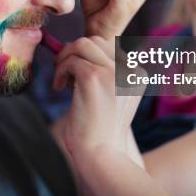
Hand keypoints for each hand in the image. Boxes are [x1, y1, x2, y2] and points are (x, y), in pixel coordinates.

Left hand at [53, 36, 145, 154]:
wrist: (101, 155)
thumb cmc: (100, 129)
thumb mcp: (110, 96)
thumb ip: (104, 72)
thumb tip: (77, 46)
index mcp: (137, 75)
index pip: (108, 46)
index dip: (86, 55)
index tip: (74, 72)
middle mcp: (129, 70)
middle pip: (95, 40)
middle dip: (74, 51)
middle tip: (63, 70)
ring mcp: (113, 72)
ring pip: (82, 44)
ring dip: (65, 58)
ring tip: (61, 79)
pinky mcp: (94, 78)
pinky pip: (71, 60)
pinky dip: (60, 70)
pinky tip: (59, 87)